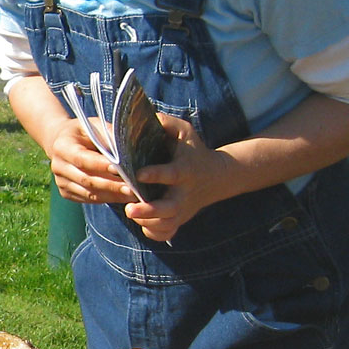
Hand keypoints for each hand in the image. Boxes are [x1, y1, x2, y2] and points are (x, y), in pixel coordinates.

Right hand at [47, 117, 135, 205]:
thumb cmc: (85, 133)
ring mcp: (60, 182)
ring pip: (89, 193)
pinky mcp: (66, 192)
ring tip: (132, 195)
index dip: (102, 166)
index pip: (83, 159)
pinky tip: (122, 197)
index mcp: (62, 147)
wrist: (63, 142)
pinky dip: (107, 199)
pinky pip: (89, 199)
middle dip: (111, 185)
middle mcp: (58, 166)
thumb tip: (125, 153)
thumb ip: (108, 136)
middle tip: (133, 188)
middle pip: (87, 180)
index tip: (122, 169)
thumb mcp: (95, 126)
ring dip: (112, 195)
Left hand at [124, 112, 225, 241]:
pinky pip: (167, 233)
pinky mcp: (180, 219)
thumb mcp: (184, 131)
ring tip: (133, 212)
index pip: (171, 174)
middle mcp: (183, 193)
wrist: (218, 176)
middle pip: (170, 208)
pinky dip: (154, 233)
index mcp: (184, 170)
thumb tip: (142, 115)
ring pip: (167, 224)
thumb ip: (165, 122)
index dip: (155, 175)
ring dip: (148, 222)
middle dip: (150, 211)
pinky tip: (143, 223)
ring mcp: (182, 209)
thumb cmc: (192, 150)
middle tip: (130, 209)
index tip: (138, 174)